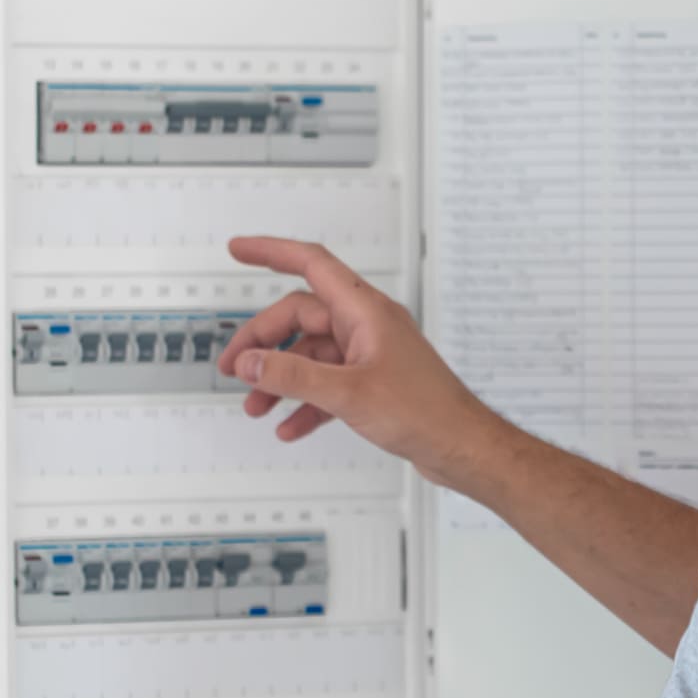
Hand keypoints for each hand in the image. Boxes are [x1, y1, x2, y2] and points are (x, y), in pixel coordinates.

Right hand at [217, 236, 505, 486]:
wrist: (462, 447)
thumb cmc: (426, 413)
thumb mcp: (347, 394)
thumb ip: (292, 377)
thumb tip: (250, 363)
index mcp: (366, 311)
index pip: (312, 264)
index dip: (272, 252)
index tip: (239, 250)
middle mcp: (368, 326)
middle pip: (301, 317)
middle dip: (263, 342)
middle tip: (234, 368)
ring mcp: (371, 355)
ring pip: (311, 355)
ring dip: (280, 379)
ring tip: (255, 406)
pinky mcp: (374, 384)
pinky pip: (327, 385)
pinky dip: (305, 404)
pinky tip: (290, 426)